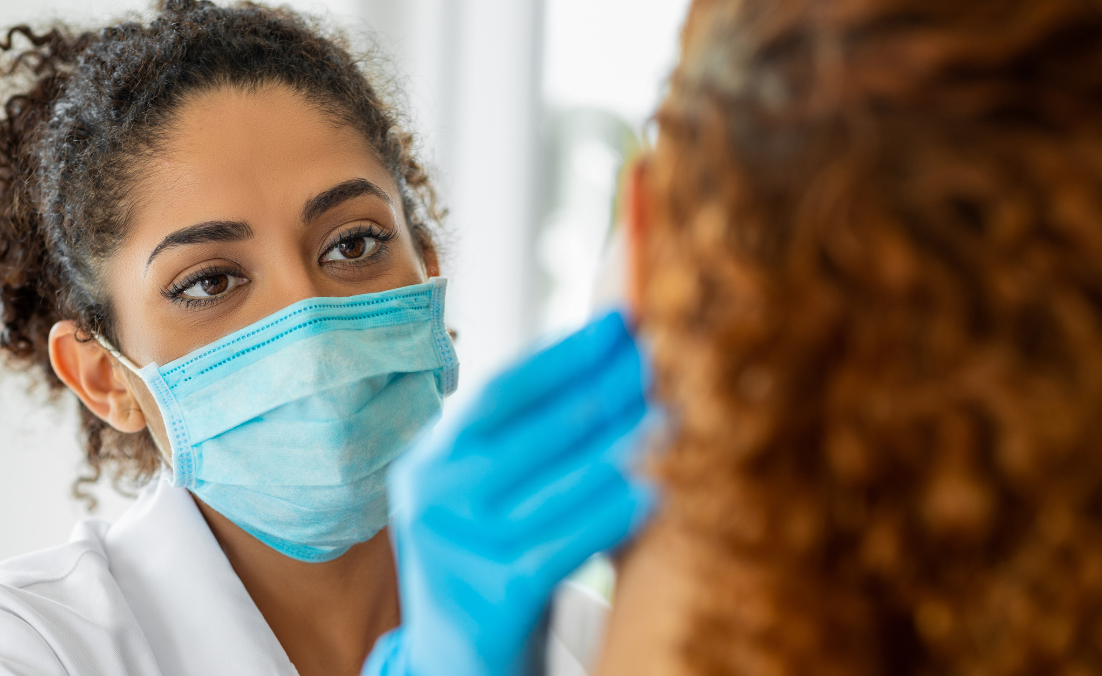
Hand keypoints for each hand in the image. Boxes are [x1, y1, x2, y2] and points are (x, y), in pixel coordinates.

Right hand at [363, 311, 657, 675]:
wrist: (456, 667)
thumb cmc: (490, 565)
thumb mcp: (488, 498)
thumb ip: (525, 442)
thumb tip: (608, 365)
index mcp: (429, 459)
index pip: (501, 391)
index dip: (564, 354)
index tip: (620, 324)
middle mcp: (430, 497)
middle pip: (532, 431)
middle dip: (604, 391)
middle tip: (662, 360)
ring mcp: (454, 550)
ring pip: (553, 486)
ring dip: (620, 447)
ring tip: (672, 417)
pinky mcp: (488, 600)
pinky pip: (561, 547)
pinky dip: (610, 517)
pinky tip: (655, 494)